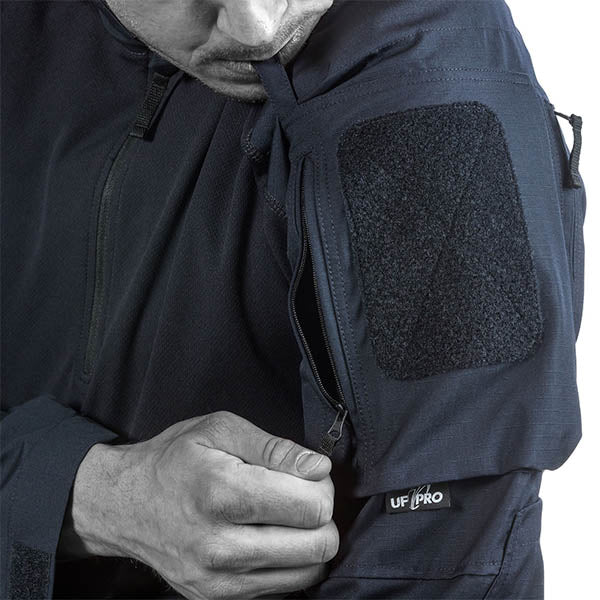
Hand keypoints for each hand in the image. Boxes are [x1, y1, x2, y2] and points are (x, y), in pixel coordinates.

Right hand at [64, 411, 337, 598]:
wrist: (123, 504)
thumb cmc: (174, 459)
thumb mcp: (221, 430)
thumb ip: (275, 448)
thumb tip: (319, 468)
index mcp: (222, 493)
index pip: (311, 508)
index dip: (321, 487)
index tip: (306, 475)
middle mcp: (221, 546)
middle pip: (318, 546)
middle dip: (321, 516)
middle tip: (300, 495)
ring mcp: (218, 580)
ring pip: (307, 572)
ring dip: (309, 542)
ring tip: (285, 516)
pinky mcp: (216, 598)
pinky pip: (282, 588)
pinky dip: (288, 562)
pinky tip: (269, 536)